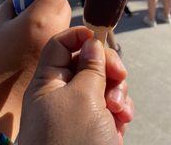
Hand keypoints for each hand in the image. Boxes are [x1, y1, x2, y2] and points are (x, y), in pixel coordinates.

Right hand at [0, 0, 70, 139]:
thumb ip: (15, 5)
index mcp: (41, 18)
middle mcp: (58, 32)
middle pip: (63, 4)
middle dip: (49, 4)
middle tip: (30, 14)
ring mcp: (64, 49)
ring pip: (65, 23)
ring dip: (53, 21)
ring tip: (31, 34)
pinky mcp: (65, 63)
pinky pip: (64, 40)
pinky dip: (53, 38)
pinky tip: (35, 49)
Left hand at [19, 27, 133, 144]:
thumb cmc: (72, 141)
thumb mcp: (83, 97)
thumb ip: (91, 66)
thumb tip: (92, 42)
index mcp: (48, 82)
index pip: (60, 44)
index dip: (80, 36)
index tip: (100, 36)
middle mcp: (62, 93)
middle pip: (88, 62)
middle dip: (107, 67)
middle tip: (119, 75)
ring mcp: (79, 111)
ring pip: (103, 84)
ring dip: (117, 91)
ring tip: (119, 109)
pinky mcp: (94, 127)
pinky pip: (109, 106)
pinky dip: (119, 110)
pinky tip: (121, 123)